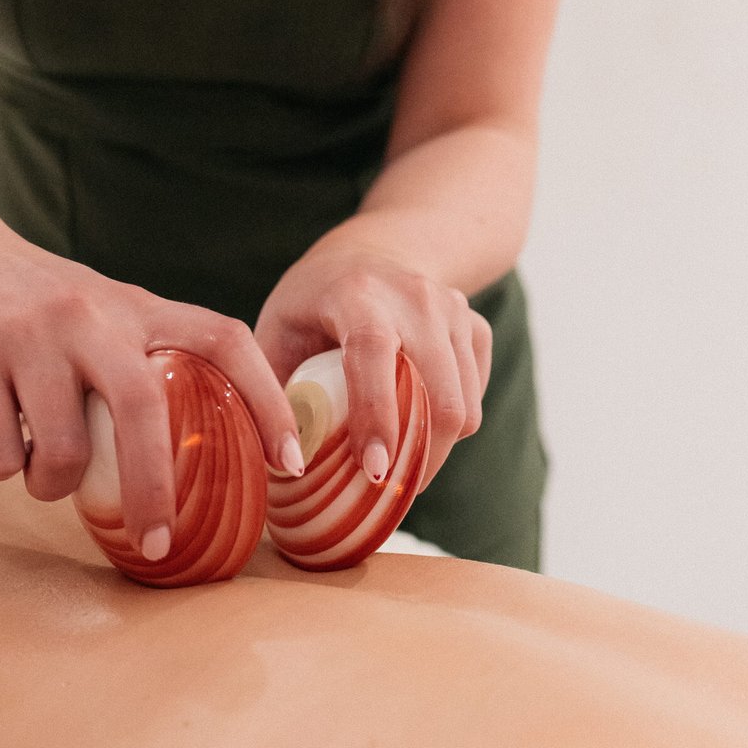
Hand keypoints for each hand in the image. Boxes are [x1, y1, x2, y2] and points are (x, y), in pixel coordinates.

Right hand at [0, 216, 301, 558]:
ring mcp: (28, 333)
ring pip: (66, 451)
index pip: (224, 341)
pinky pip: (0, 453)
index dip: (268, 401)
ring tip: (43, 476)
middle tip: (160, 543)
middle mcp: (90, 315)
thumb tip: (193, 456)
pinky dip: (2, 469)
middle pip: (144, 410)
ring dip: (55, 486)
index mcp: (135, 306)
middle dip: (155, 490)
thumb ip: (142, 360)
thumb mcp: (100, 310)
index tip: (292, 463)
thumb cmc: (31, 299)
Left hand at [254, 243, 492, 491]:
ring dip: (435, 450)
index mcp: (357, 293)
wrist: (369, 256)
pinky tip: (416, 424)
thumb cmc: (309, 305)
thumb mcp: (275, 333)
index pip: (374, 353)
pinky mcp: (476, 327)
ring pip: (464, 406)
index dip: (377, 414)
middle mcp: (415, 296)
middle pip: (440, 393)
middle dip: (420, 457)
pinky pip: (475, 398)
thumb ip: (270, 391)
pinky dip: (450, 426)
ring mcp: (453, 310)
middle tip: (389, 492)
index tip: (375, 472)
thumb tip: (282, 462)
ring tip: (400, 465)